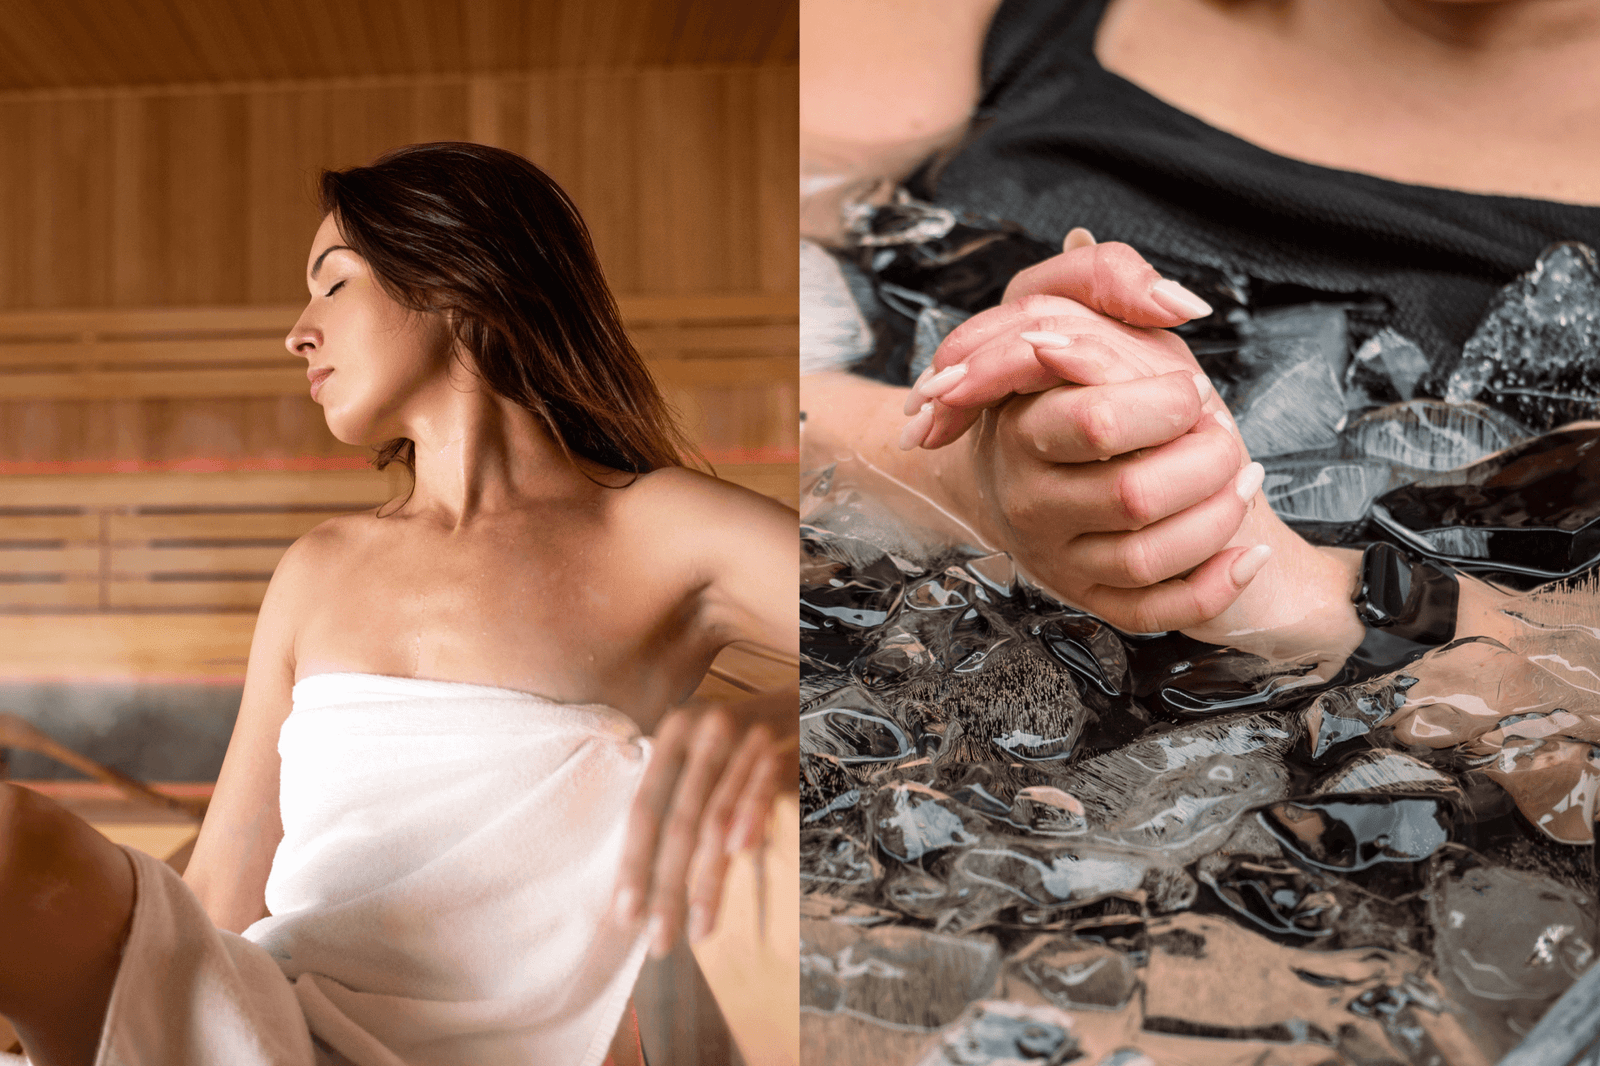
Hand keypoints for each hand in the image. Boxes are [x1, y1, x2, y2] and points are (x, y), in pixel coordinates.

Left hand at [614, 686, 796, 956]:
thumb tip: (647, 876)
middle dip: (667, 886)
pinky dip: (748, 818)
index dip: (634, 862)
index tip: (627, 915)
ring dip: (707, 881)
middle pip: (679, 820)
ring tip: (699, 930)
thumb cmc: (750, 737)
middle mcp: (705, 729)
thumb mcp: (708, 753)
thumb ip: (682, 799)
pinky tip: (737, 857)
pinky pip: (762, 788)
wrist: (812, 693)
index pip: (646, 806)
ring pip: (718, 818)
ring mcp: (747, 736)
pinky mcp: (785, 745)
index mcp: (675, 731)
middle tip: (659, 941)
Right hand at [890, 234, 1262, 630]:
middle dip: (1206, 459)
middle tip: (1220, 434)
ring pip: (1150, 556)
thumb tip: (1174, 299)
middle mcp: (1031, 499)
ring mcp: (1059, 555)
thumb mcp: (1062, 306)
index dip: (1167, 406)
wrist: (1013, 463)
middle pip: (1133, 495)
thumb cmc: (1051, 384)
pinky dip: (1216, 585)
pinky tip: (1246, 550)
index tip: (1188, 392)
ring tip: (1240, 478)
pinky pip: (1155, 611)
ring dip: (1220, 516)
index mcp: (1021, 428)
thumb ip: (1107, 277)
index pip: (1098, 423)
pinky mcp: (1089, 596)